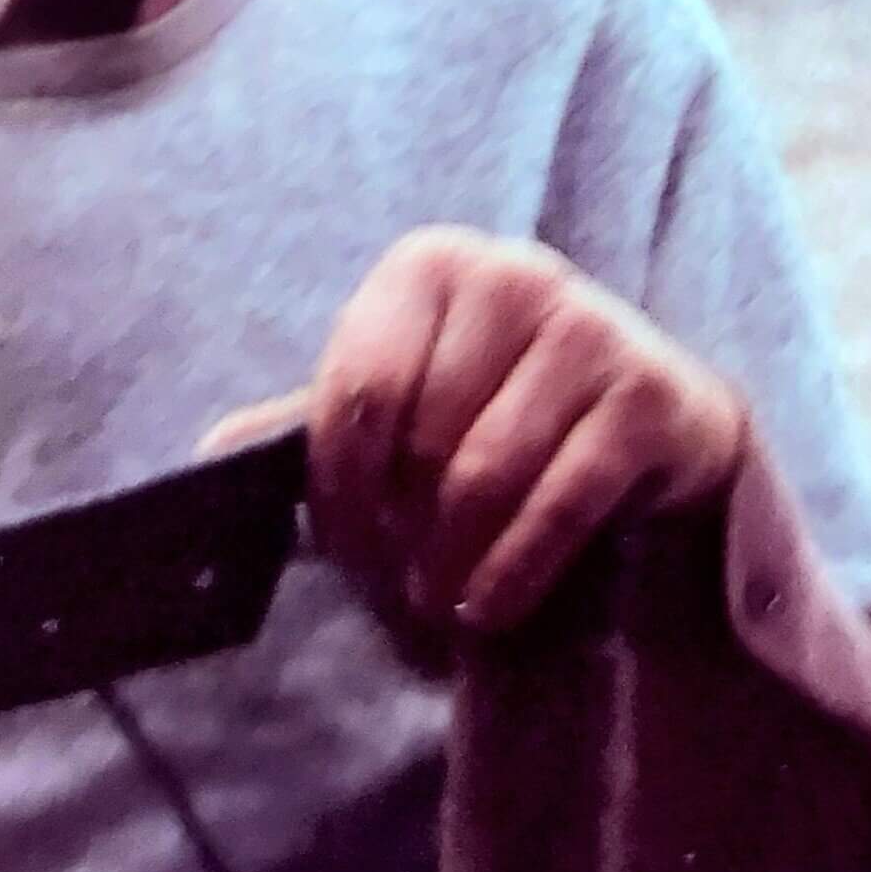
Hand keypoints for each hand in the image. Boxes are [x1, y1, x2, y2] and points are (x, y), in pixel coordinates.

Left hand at [205, 226, 746, 641]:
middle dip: (396, 528)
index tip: (341, 548)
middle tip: (397, 583)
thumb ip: (325, 419)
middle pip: (418, 435)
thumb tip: (213, 452)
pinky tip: (488, 607)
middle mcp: (511, 274)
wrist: (657, 414)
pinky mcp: (647, 396)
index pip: (358, 387)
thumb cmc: (504, 402)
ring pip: (482, 474)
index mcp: (430, 264)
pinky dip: (511, 572)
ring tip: (437, 600)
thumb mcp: (414, 394)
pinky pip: (556, 504)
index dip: (337, 484)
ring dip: (450, 560)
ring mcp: (589, 328)